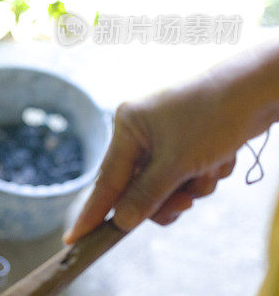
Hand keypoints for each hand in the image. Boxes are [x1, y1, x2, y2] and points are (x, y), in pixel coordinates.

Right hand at [63, 67, 269, 244]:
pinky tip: (220, 158)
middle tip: (185, 203)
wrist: (255, 92)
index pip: (106, 180)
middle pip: (138, 188)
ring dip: (191, 187)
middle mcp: (140, 133)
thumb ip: (147, 195)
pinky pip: (185, 177)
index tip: (75, 238)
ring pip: (166, 187)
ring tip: (210, 168)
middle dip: (166, 197)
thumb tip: (122, 222)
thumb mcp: (178, 162)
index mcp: (127, 127)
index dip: (93, 212)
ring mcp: (163, 139)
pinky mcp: (187, 144)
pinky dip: (203, 176)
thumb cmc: (212, 117)